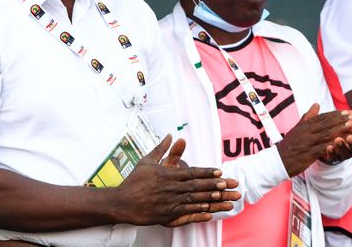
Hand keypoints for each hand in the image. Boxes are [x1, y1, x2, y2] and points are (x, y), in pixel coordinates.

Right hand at [114, 135, 240, 226]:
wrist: (122, 202)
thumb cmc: (134, 181)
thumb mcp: (147, 161)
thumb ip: (161, 149)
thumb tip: (170, 135)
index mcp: (167, 175)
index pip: (191, 172)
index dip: (206, 172)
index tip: (219, 171)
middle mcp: (171, 188)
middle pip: (196, 186)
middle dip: (214, 185)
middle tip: (229, 184)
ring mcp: (169, 202)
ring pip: (194, 200)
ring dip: (210, 198)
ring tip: (224, 197)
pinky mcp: (167, 215)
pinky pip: (186, 213)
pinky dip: (198, 213)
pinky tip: (209, 212)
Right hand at [277, 104, 351, 175]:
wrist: (278, 161)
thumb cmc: (289, 145)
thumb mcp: (297, 128)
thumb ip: (308, 117)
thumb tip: (316, 104)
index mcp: (304, 126)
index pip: (321, 118)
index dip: (335, 115)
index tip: (346, 112)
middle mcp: (306, 132)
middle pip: (325, 124)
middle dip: (340, 120)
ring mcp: (307, 143)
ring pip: (326, 134)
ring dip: (340, 129)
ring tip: (351, 125)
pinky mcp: (308, 154)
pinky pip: (322, 148)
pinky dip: (332, 145)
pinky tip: (342, 143)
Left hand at [322, 109, 351, 162]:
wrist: (330, 123)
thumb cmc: (347, 120)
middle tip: (350, 138)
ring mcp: (343, 152)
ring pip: (345, 154)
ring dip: (342, 148)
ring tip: (338, 140)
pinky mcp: (333, 155)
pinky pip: (333, 157)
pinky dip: (331, 153)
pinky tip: (329, 147)